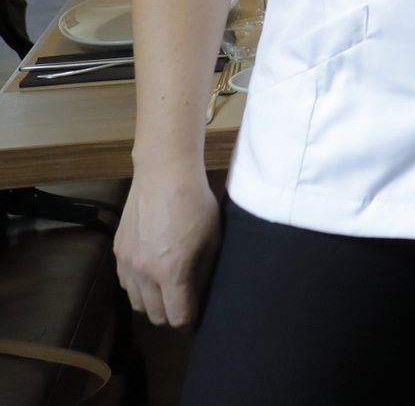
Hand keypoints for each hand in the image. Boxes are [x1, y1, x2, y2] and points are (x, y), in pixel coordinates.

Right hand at [116, 166, 220, 327]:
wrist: (164, 175)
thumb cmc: (196, 204)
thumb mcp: (212, 240)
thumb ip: (205, 273)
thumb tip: (203, 297)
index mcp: (171, 272)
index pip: (177, 316)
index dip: (190, 323)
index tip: (198, 320)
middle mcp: (144, 273)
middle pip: (154, 315)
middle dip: (171, 316)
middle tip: (185, 307)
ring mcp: (126, 263)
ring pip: (137, 303)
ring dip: (153, 304)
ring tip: (168, 293)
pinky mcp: (117, 252)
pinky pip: (125, 284)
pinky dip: (138, 288)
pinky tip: (151, 276)